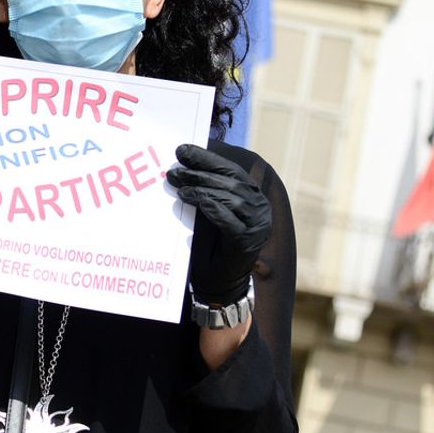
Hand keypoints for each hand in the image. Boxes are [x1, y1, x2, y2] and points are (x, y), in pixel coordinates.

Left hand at [167, 144, 269, 303]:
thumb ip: (203, 190)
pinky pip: (230, 221)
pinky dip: (212, 209)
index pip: (230, 170)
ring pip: (231, 198)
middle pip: (230, 182)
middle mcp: (259, 207)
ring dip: (202, 189)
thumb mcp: (207, 211)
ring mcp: (258, 225)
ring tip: (178, 187)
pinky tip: (195, 201)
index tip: (182, 150)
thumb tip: (181, 165)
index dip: (207, 158)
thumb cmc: (210, 244)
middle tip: (174, 170)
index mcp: (252, 195)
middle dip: (200, 172)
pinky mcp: (248, 242)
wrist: (219, 282)